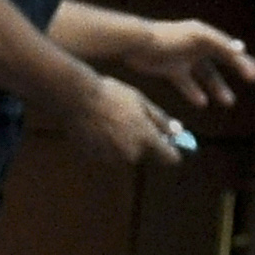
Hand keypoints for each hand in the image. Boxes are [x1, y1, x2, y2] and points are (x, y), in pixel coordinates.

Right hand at [68, 75, 183, 165]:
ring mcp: (112, 158)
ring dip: (124, 143)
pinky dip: (107, 145)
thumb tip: (178, 132)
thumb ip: (161, 120)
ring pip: (126, 154)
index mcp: (147, 139)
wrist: (76, 99)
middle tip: (132, 120)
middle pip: (146, 154)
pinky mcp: (95, 158)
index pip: (170, 158)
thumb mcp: (142, 102)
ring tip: (113, 120)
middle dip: (144, 142)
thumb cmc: (112, 96)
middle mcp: (131, 154)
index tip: (169, 142)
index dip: (172, 150)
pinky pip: (108, 154)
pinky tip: (99, 126)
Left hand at [125, 19, 254, 107]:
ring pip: (205, 75)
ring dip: (216, 87)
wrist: (136, 43)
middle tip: (252, 81)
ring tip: (228, 101)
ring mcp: (184, 57)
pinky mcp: (171, 68)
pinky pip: (187, 83)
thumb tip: (242, 49)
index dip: (243, 62)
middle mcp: (196, 45)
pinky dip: (194, 92)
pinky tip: (201, 103)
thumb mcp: (198, 39)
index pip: (229, 50)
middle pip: (221, 60)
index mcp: (204, 35)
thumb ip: (219, 45)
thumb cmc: (168, 38)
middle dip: (236, 72)